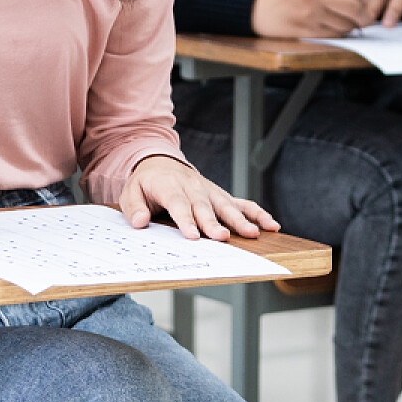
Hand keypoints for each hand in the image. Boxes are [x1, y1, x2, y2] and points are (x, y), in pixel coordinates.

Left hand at [119, 154, 279, 240]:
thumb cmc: (146, 184)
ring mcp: (210, 191)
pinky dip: (257, 213)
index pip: (179, 204)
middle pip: (205, 207)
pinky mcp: (221, 196)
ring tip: (254, 233)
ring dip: (241, 220)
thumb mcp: (131, 193)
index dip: (186, 220)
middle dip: (214, 223)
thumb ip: (134, 208)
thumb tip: (141, 222)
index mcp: (169, 186)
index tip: (194, 236)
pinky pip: (242, 203)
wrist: (161, 163)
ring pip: (227, 206)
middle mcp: (193, 187)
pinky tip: (271, 225)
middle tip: (223, 238)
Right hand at [251, 0, 366, 37]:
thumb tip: (360, 1)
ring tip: (342, 23)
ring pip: (346, 25)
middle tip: (365, 20)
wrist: (257, 6)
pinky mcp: (306, 31)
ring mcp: (310, 15)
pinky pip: (333, 35)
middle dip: (364, 17)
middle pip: (354, 8)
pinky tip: (331, 28)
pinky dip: (337, 34)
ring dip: (350, 27)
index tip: (361, 4)